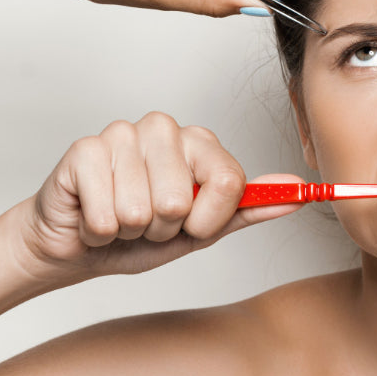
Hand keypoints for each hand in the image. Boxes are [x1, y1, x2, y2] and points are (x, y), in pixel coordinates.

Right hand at [12, 112, 302, 286]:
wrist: (78, 247)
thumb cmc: (140, 236)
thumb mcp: (202, 231)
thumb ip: (248, 209)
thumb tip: (299, 192)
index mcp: (198, 142)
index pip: (229, 181)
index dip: (209, 220)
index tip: (192, 228)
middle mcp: (163, 128)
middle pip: (182, 200)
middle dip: (163, 229)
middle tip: (146, 223)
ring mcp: (121, 134)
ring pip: (142, 209)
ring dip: (130, 231)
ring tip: (120, 220)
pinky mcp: (84, 151)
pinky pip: (106, 213)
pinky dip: (100, 231)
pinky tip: (94, 218)